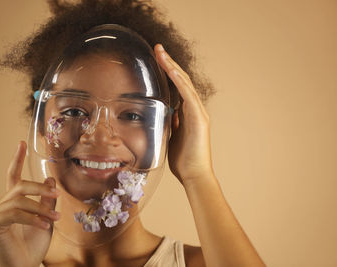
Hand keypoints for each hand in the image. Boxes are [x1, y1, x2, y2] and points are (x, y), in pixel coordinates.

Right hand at [0, 141, 59, 266]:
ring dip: (40, 208)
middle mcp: (1, 204)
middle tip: (57, 195)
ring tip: (55, 219)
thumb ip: (47, 201)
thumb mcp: (46, 219)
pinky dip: (32, 218)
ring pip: (20, 199)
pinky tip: (44, 225)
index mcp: (13, 201)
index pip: (13, 175)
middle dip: (40, 189)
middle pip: (20, 185)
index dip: (17, 159)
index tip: (21, 143)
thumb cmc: (33, 245)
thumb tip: (50, 180)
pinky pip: (15, 213)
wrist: (23, 266)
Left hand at [154, 44, 214, 183]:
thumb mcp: (171, 136)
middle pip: (181, 79)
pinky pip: (187, 94)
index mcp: (187, 113)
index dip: (167, 71)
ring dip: (171, 65)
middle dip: (168, 62)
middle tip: (157, 48)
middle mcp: (194, 109)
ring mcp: (198, 112)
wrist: (194, 175)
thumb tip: (166, 114)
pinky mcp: (199, 117)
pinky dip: (178, 79)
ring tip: (160, 51)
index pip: (177, 86)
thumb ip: (170, 123)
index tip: (156, 59)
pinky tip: (169, 67)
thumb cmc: (182, 160)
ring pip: (184, 82)